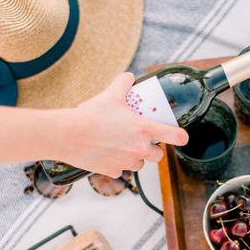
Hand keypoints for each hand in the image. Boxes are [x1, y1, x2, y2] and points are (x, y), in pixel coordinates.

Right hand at [59, 73, 188, 177]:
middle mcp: (139, 149)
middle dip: (153, 148)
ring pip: (140, 164)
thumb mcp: (111, 94)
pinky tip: (108, 154)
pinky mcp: (113, 171)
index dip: (181, 136)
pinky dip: (117, 164)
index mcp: (144, 130)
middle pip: (158, 155)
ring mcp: (127, 162)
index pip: (176, 136)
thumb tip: (129, 77)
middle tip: (142, 139)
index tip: (179, 136)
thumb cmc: (91, 115)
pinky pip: (122, 170)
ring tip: (123, 146)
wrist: (68, 135)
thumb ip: (123, 83)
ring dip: (136, 157)